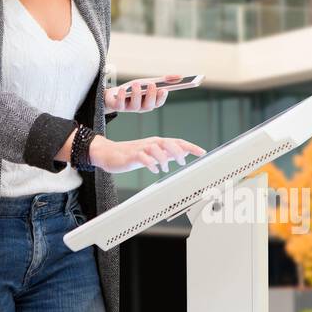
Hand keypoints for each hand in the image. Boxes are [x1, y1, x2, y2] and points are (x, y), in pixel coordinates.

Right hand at [89, 135, 205, 174]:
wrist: (109, 153)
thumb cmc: (131, 154)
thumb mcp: (152, 153)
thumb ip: (167, 153)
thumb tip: (183, 153)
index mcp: (157, 142)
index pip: (177, 142)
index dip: (190, 146)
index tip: (202, 152)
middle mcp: (151, 143)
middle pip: (168, 142)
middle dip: (178, 151)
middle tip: (182, 163)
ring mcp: (141, 148)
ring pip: (156, 148)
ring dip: (163, 158)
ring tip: (165, 169)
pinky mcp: (132, 155)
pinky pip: (143, 157)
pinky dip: (150, 163)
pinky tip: (153, 170)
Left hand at [104, 74, 187, 112]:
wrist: (113, 94)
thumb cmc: (133, 89)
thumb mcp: (147, 83)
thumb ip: (163, 80)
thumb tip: (180, 76)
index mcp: (149, 102)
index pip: (158, 103)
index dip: (162, 98)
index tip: (164, 90)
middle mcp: (141, 107)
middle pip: (148, 105)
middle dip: (151, 95)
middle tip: (152, 84)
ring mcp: (129, 108)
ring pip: (135, 105)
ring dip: (136, 93)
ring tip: (137, 83)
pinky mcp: (118, 107)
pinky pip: (120, 104)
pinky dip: (122, 96)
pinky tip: (123, 89)